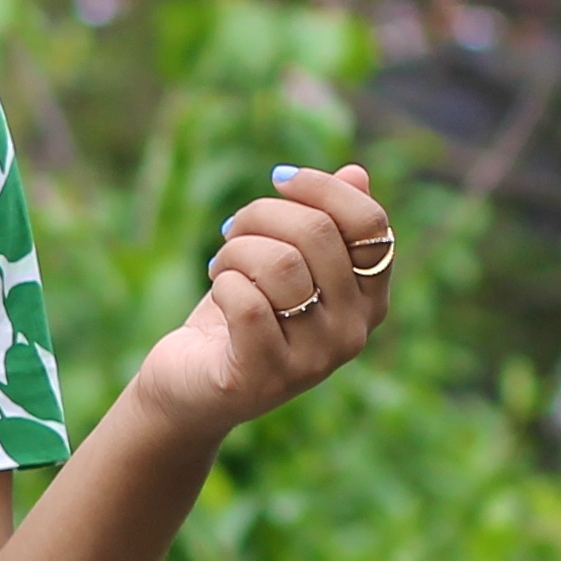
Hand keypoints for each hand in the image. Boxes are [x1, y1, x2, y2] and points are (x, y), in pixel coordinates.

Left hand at [128, 163, 396, 439]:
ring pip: (280, 264)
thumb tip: (357, 174)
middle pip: (317, 233)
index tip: (280, 180)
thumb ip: (325, 223)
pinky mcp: (267, 376)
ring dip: (237, 250)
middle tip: (233, 230)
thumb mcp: (285, 263)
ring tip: (221, 264)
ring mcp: (315, 360)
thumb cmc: (241, 316)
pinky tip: (219, 293)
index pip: (369, 223)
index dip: (322, 188)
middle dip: (262, 215)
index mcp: (369, 299)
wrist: (191, 386)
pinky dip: (224, 285)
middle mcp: (353, 332)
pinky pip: (249, 303)